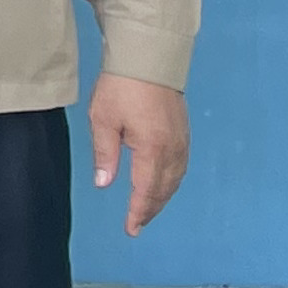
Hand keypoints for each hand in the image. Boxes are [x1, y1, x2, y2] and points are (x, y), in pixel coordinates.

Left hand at [89, 75, 188, 235]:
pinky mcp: (183, 132)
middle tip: (137, 224)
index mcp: (152, 149)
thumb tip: (104, 184)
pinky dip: (170, 181)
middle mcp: (172, 149)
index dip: (138, 212)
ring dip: (162, 197)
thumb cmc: (121, 87)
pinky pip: (180, 166)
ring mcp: (181, 141)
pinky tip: (161, 184)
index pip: (146, 191)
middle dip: (150, 209)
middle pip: (164, 189)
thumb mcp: (103, 120)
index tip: (131, 229)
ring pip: (175, 179)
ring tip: (147, 210)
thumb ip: (105, 154)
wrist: (149, 58)